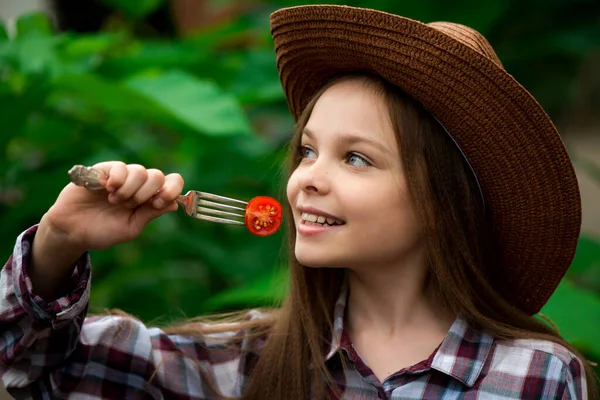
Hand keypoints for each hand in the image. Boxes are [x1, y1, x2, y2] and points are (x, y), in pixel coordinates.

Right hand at [42, 161, 183, 251]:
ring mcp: (122, 177)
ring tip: (115, 201)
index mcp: (149, 199)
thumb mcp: (131, 227)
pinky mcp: (104, 170)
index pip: (172, 183)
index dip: (171, 190)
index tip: (157, 203)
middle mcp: (138, 185)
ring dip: (130, 190)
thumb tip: (174, 204)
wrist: (72, 231)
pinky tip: (108, 190)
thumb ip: (150, 214)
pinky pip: (120, 166)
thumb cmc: (103, 231)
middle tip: (129, 205)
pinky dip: (118, 180)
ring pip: (140, 171)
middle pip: (157, 176)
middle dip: (147, 193)